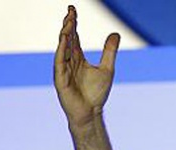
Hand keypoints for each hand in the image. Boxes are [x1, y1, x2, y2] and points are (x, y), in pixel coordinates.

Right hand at [54, 6, 120, 127]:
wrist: (91, 113)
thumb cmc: (96, 94)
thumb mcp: (107, 68)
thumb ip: (109, 51)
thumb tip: (115, 33)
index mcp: (78, 58)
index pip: (74, 37)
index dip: (73, 23)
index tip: (72, 9)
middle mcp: (69, 61)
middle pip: (67, 39)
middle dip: (68, 25)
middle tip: (70, 11)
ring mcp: (63, 69)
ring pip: (62, 48)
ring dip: (64, 35)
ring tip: (68, 22)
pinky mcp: (60, 79)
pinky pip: (60, 61)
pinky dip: (61, 50)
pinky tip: (64, 39)